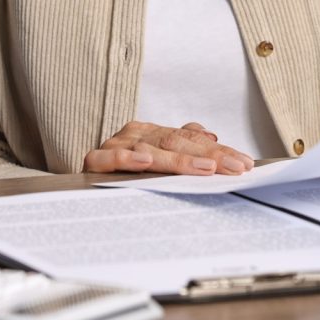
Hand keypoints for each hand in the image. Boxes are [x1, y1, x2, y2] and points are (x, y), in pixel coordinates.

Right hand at [82, 121, 252, 174]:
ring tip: (205, 168)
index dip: (218, 151)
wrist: (75, 186)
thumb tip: (209, 135)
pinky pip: (110, 159)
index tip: (244, 163)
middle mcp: (135, 135)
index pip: (190, 138)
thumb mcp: (156, 160)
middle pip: (176, 142)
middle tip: (234, 167)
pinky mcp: (94, 162)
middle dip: (209, 156)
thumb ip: (180, 146)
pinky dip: (127, 158)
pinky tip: (146, 162)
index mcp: (151, 133)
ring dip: (178, 159)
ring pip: (150, 149)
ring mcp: (115, 146)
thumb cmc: (122, 174)